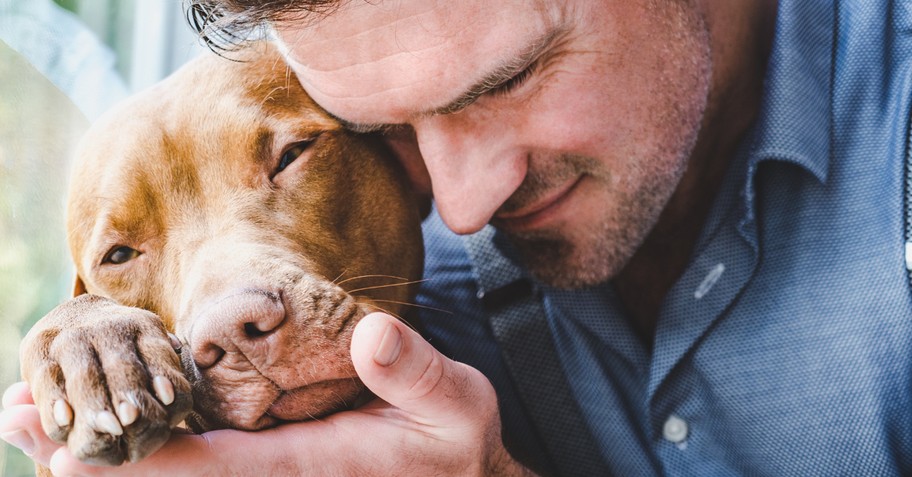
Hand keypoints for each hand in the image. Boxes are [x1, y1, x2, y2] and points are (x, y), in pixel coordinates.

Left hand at [1, 312, 535, 475]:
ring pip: (169, 468)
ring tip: (25, 418)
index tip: (63, 451)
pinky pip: (192, 452)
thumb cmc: (452, 439)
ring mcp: (264, 472)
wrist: (458, 474)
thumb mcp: (454, 402)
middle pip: (166, 476)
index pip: (207, 470)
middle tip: (14, 419)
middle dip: (88, 454)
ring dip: (96, 447)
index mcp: (305, 468)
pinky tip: (97, 420)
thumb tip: (372, 334)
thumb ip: (415, 371)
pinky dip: (137, 439)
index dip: (133, 463)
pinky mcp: (266, 457)